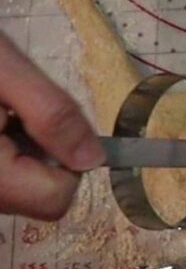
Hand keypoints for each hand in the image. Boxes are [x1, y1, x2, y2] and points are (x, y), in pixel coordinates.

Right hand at [0, 32, 102, 220]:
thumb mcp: (4, 70)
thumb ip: (51, 114)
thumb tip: (94, 159)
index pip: (55, 198)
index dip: (67, 158)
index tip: (44, 118)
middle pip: (34, 196)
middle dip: (39, 152)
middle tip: (11, 109)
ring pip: (14, 186)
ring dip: (16, 150)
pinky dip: (0, 150)